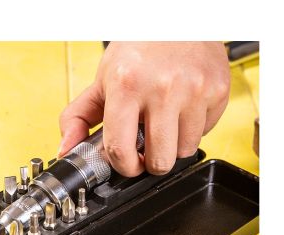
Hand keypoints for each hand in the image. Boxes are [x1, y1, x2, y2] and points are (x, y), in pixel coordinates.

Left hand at [58, 42, 229, 175]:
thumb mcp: (102, 80)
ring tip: (166, 122)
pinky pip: (205, 133)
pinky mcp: (217, 91)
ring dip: (174, 145)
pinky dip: (193, 129)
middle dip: (152, 161)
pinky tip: (183, 110)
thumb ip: (78, 117)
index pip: (121, 150)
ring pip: (185, 151)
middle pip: (160, 161)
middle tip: (148, 145)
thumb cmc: (139, 50)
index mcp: (126, 86)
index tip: (128, 163)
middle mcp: (162, 88)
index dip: (124, 166)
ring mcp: (194, 90)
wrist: (177, 19)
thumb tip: (66, 149)